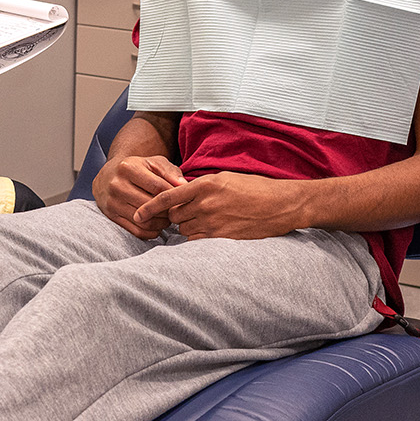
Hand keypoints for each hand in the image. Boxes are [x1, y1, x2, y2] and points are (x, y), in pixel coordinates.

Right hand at [93, 155, 186, 238]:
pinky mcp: (111, 216)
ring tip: (168, 218)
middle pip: (150, 205)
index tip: (182, 199)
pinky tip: (157, 226)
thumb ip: (170, 172)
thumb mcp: (153, 163)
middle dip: (167, 211)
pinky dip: (151, 232)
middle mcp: (117, 184)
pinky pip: (136, 231)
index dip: (173, 195)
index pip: (157, 187)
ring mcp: (112, 202)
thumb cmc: (137, 169)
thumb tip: (184, 186)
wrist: (107, 177)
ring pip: (144, 220)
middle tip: (176, 211)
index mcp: (128, 167)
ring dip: (161, 223)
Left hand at [135, 172, 307, 239]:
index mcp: (206, 185)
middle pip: (176, 215)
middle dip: (179, 215)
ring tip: (208, 220)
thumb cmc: (256, 188)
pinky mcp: (222, 238)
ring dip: (190, 227)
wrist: (281, 205)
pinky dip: (199, 238)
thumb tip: (184, 194)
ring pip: (186, 230)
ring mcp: (214, 222)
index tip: (138, 214)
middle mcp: (206, 203)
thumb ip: (203, 186)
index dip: (150, 207)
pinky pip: (198, 241)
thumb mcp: (226, 179)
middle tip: (193, 212)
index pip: (168, 197)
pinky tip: (212, 231)